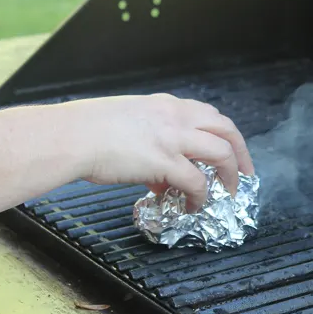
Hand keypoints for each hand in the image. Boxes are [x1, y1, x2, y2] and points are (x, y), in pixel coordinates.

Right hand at [68, 93, 253, 210]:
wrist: (69, 136)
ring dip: (230, 175)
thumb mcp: (128, 125)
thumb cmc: (87, 130)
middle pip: (226, 130)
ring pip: (222, 154)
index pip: (208, 115)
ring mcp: (173, 138)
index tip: (229, 152)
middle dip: (241, 153)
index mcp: (166, 106)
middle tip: (243, 174)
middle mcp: (176, 117)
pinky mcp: (164, 161)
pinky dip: (201, 197)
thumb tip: (160, 178)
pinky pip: (197, 182)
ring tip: (226, 194)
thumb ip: (152, 145)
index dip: (224, 135)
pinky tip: (194, 207)